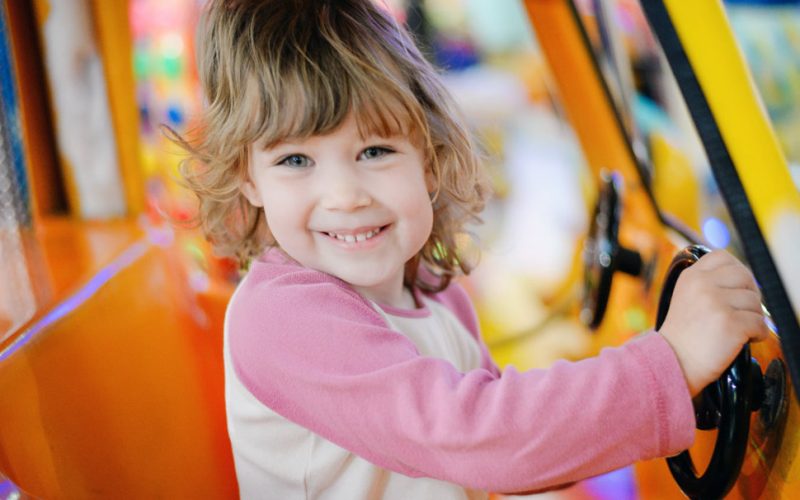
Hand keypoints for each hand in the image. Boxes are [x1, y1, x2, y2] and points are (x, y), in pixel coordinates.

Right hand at [658, 250, 769, 396]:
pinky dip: (757, 334)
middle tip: (742, 311)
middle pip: (745, 276)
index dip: (735, 271)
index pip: (722, 257)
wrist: (672, 362)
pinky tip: (743, 340)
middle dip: (749, 294)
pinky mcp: (730, 324)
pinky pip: (759, 324)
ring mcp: (716, 303)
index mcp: (691, 277)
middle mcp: (703, 285)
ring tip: (737, 329)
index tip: (736, 287)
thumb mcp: (686, 298)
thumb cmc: (682, 335)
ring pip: (755, 302)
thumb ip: (708, 284)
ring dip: (752, 318)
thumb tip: (743, 279)